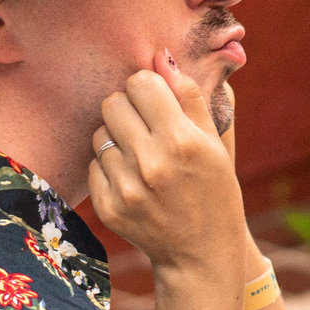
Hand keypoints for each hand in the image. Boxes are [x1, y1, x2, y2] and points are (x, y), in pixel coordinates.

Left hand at [88, 54, 254, 284]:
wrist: (201, 254)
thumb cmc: (215, 191)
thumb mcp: (214, 142)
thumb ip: (188, 96)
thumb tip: (161, 56)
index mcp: (181, 141)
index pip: (140, 83)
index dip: (148, 88)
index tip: (157, 102)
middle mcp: (151, 163)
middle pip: (113, 103)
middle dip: (128, 108)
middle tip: (146, 126)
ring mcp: (126, 188)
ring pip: (100, 134)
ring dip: (117, 138)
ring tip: (140, 156)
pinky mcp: (109, 207)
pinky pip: (94, 165)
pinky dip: (110, 167)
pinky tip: (133, 180)